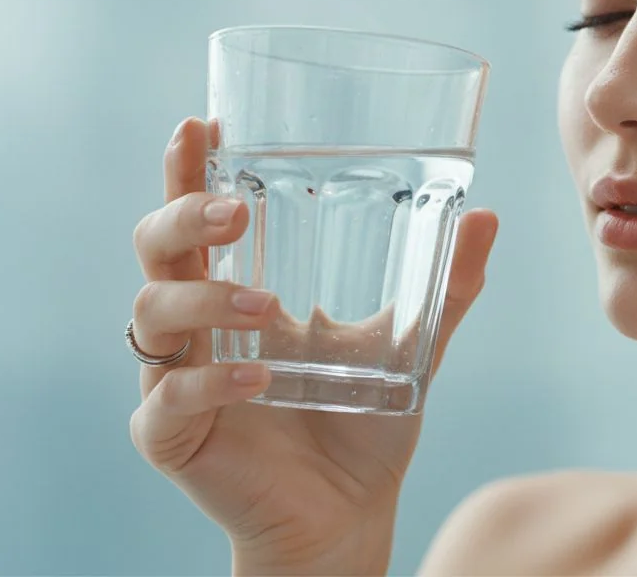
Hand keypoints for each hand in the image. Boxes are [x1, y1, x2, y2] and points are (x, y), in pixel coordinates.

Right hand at [128, 117, 497, 573]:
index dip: (189, 170)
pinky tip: (258, 380)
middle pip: (156, 248)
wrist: (351, 512)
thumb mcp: (410, 345)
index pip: (200, 218)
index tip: (201, 125)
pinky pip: (167, 396)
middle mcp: (198, 325)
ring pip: (150, 312)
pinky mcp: (170, 434)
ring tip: (267, 307)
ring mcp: (175, 376)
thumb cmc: (366, 424)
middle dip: (184, 216)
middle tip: (236, 211)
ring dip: (204, 298)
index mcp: (239, 291)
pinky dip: (209, 382)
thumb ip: (444, 288)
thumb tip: (486, 217)